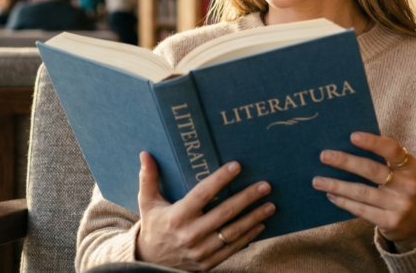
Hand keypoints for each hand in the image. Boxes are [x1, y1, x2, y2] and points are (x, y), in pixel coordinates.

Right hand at [134, 152, 274, 270]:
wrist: (151, 262)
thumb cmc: (153, 226)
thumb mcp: (147, 202)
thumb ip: (148, 178)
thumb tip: (145, 154)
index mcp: (177, 216)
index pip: (202, 194)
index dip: (220, 179)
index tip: (236, 166)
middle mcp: (190, 234)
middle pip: (224, 213)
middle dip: (247, 198)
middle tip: (265, 186)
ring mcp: (201, 250)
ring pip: (233, 232)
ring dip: (254, 218)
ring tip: (270, 204)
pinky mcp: (209, 262)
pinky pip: (233, 248)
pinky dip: (249, 236)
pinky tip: (261, 224)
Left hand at [312, 132, 415, 251]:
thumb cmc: (398, 186)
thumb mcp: (399, 171)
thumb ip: (380, 158)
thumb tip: (344, 143)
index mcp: (410, 166)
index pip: (392, 150)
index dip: (373, 142)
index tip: (352, 136)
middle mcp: (408, 185)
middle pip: (372, 170)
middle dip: (345, 162)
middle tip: (324, 156)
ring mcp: (400, 205)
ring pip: (362, 192)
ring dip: (337, 185)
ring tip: (318, 181)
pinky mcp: (390, 222)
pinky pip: (361, 210)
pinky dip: (343, 202)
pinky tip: (330, 195)